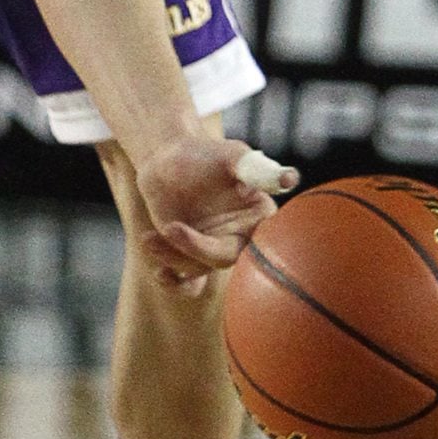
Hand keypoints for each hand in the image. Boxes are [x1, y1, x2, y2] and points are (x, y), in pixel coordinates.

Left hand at [135, 138, 299, 293]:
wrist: (168, 162)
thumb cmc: (205, 154)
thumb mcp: (231, 156)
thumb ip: (255, 167)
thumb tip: (289, 179)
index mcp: (260, 218)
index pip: (262, 242)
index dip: (248, 246)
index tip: (221, 236)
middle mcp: (242, 240)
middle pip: (225, 258)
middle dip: (196, 248)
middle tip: (170, 227)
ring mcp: (215, 251)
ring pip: (199, 268)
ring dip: (173, 256)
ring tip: (149, 238)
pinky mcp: (192, 258)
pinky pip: (188, 283)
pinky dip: (175, 284)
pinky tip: (160, 274)